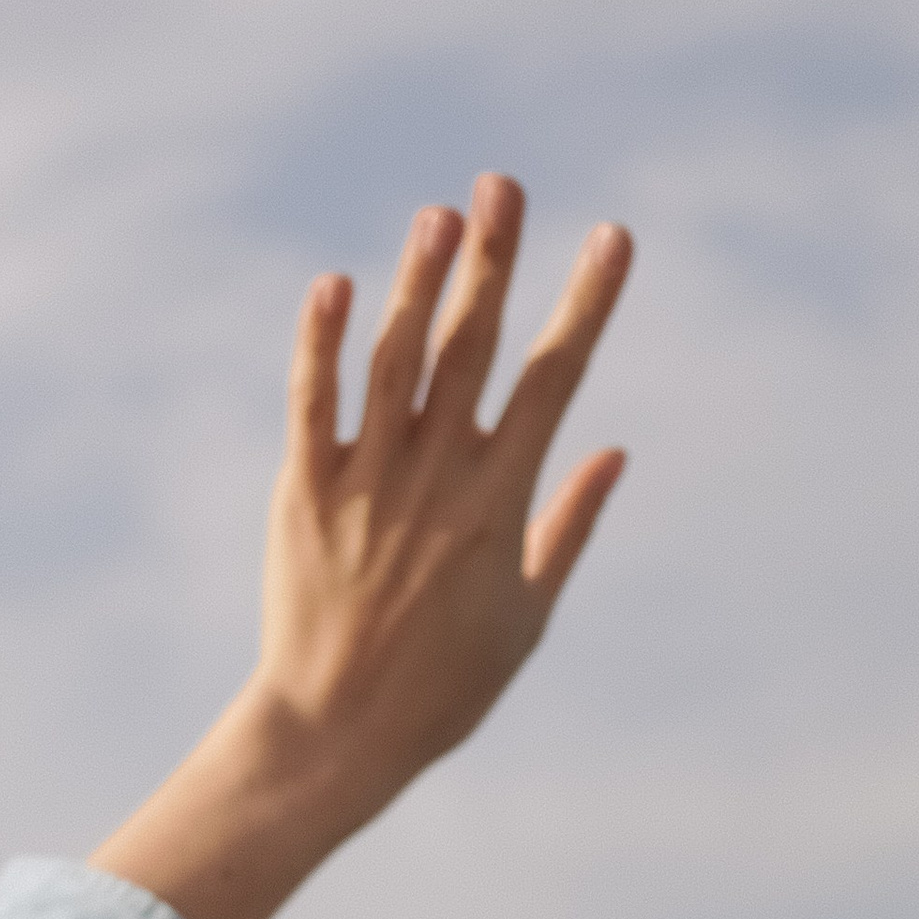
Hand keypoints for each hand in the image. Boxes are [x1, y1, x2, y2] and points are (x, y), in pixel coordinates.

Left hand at [90, 173, 631, 918]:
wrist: (335, 735)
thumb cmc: (442, 689)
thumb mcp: (526, 616)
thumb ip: (568, 527)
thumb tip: (613, 450)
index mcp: (500, 505)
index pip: (553, 382)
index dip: (585, 304)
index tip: (613, 237)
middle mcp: (436, 480)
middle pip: (471, 348)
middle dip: (494, 260)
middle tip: (505, 183)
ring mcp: (368, 482)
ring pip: (394, 360)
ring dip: (418, 281)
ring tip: (440, 214)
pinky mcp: (305, 493)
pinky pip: (312, 404)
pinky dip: (320, 343)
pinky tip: (332, 283)